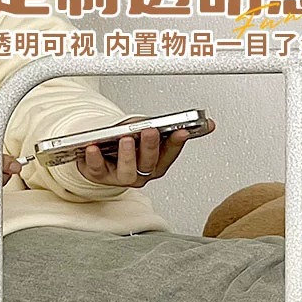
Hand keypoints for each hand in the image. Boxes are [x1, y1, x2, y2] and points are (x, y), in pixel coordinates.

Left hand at [76, 121, 215, 189]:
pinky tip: (93, 147)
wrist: (99, 156)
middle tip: (151, 131)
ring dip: (127, 155)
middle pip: (149, 164)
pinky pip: (97, 170)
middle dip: (151, 147)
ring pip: (127, 171)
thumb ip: (168, 127)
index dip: (176, 143)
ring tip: (126, 139)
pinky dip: (95, 159)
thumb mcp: (147, 133)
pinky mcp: (99, 175)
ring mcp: (121, 177)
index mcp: (156, 164)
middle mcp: (141, 174)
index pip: (169, 155)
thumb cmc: (126, 145)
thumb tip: (208, 124)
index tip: (182, 130)